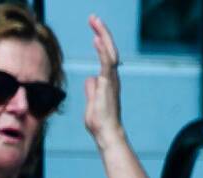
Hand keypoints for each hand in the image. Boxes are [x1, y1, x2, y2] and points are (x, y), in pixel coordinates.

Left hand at [84, 15, 123, 147]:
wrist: (106, 134)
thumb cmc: (99, 122)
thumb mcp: (91, 103)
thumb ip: (91, 90)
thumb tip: (90, 79)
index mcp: (107, 80)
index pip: (105, 55)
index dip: (100, 41)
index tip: (94, 29)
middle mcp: (112, 77)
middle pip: (109, 49)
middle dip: (102, 32)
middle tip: (93, 18)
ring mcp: (111, 80)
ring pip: (109, 52)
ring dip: (103, 35)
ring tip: (95, 21)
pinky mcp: (108, 84)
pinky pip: (107, 63)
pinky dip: (102, 49)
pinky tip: (97, 38)